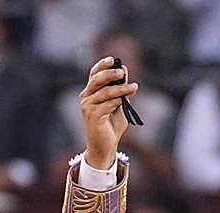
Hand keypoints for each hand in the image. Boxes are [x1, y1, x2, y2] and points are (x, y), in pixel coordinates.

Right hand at [79, 56, 138, 170]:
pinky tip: (126, 100)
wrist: (106, 146)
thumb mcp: (119, 104)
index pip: (94, 74)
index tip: (113, 59)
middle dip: (110, 74)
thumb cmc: (111, 125)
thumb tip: (124, 70)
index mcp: (90, 92)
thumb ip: (121, 89)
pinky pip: (108, 104)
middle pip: (97, 79)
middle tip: (122, 72)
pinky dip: (118, 100)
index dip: (102, 65)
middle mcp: (86, 97)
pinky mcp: (93, 116)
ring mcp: (88, 106)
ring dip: (121, 89)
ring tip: (133, 87)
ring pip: (105, 92)